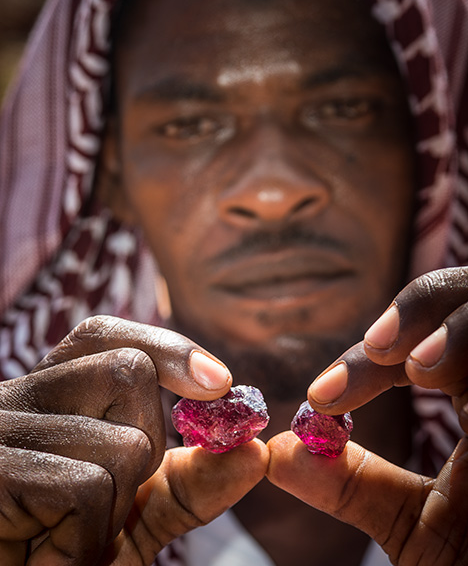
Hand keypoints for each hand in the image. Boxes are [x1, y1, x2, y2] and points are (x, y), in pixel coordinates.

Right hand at [0, 315, 267, 564]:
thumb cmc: (65, 552)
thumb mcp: (138, 514)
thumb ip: (192, 481)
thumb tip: (256, 450)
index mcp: (49, 395)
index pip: (106, 335)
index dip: (167, 348)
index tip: (219, 382)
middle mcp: (17, 398)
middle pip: (127, 372)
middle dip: (146, 445)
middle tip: (108, 501)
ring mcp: (1, 432)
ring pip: (122, 440)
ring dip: (116, 509)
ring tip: (67, 536)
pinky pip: (88, 487)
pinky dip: (87, 540)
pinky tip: (48, 555)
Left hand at [268, 268, 467, 564]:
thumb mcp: (416, 526)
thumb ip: (354, 485)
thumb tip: (278, 453)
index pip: (417, 349)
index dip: (367, 363)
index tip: (321, 397)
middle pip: (462, 297)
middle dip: (418, 309)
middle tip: (376, 348)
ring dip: (450, 324)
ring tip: (412, 365)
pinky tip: (434, 370)